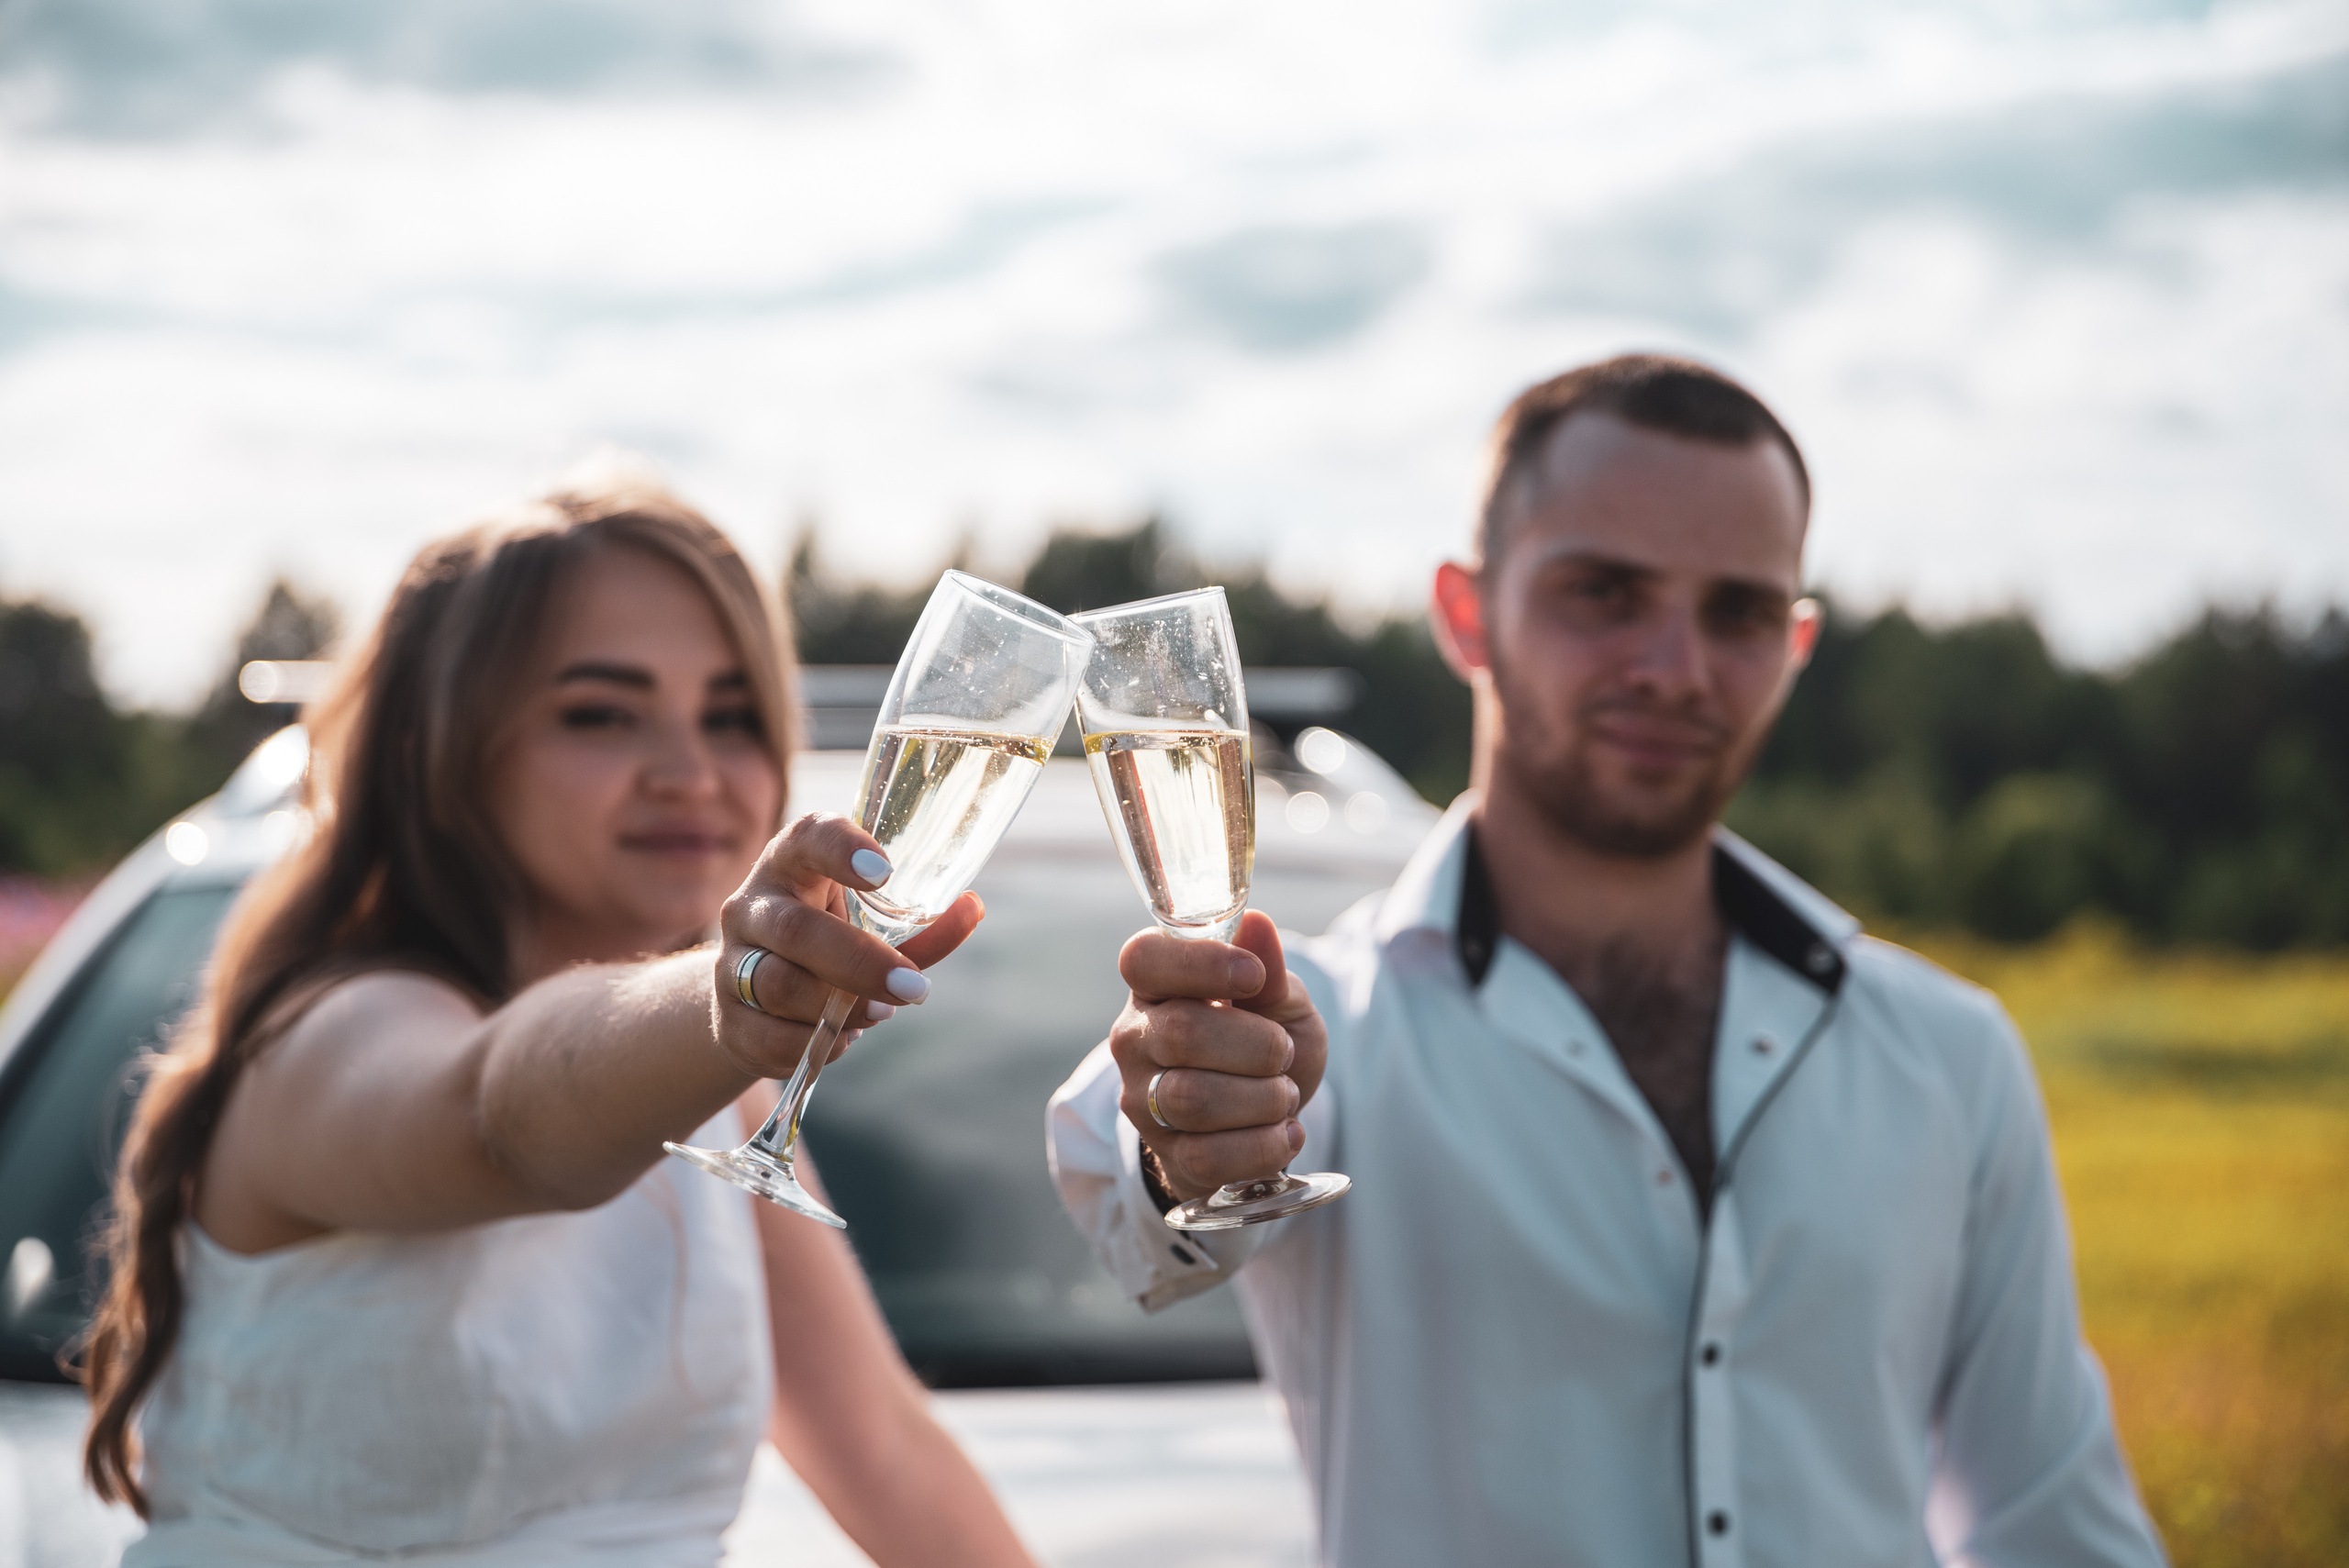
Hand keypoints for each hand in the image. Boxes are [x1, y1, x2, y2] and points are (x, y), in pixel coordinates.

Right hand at [715, 813, 982, 1080]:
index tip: (886, 872)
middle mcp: (752, 905)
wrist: (754, 999)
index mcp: (791, 864)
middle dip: (860, 962)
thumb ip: (920, 925)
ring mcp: (731, 961)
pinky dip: (816, 1044)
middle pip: (795, 930)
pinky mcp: (726, 1018)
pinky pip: (770, 1038)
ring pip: (779, 986)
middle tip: (914, 988)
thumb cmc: (829, 945)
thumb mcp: (871, 927)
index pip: (808, 836)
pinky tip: (841, 1037)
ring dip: (839, 1008)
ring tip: (878, 1013)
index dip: (843, 849)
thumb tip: (973, 907)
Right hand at [1109, 910, 1327, 1202]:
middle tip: (1282, 1051)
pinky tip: (1285, 1133)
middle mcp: (1134, 1039)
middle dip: (1256, 1045)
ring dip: (1263, 1098)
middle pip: (1182, 1033)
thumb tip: (1258, 924)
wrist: (1262, 1121)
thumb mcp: (1279, 1003)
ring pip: (1193, 1099)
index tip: (1253, 975)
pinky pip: (1208, 1156)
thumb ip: (1269, 971)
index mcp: (1155, 985)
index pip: (1144, 959)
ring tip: (1284, 1094)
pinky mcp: (1165, 1154)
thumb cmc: (1263, 1045)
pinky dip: (1263, 1146)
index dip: (1200, 963)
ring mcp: (1142, 1100)